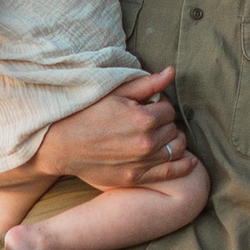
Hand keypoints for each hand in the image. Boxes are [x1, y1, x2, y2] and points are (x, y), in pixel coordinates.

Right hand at [38, 64, 185, 188]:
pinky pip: (171, 172)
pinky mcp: (136, 178)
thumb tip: (172, 72)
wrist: (60, 145)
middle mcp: (147, 142)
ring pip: (176, 149)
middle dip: (165, 123)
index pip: (168, 109)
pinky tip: (189, 160)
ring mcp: (142, 163)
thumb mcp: (115, 93)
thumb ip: (147, 84)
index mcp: (143, 118)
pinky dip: (184, 165)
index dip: (159, 107)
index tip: (147, 108)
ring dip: (173, 141)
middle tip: (150, 122)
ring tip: (161, 137)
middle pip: (173, 129)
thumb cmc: (86, 114)